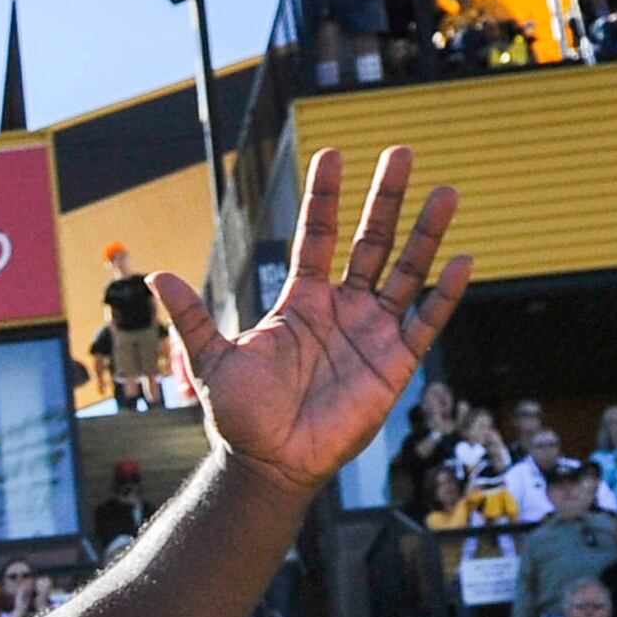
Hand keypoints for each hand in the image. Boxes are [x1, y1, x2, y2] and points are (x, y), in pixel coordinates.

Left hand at [154, 147, 466, 497]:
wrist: (268, 464)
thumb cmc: (240, 416)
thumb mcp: (212, 361)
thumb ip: (193, 317)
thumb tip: (155, 275)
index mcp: (301, 302)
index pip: (317, 237)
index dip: (325, 198)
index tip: (333, 155)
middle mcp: (341, 308)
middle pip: (370, 241)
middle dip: (386, 198)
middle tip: (402, 153)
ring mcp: (371, 332)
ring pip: (406, 271)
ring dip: (426, 234)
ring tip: (447, 192)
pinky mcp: (394, 363)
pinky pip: (425, 322)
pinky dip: (444, 294)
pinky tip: (461, 260)